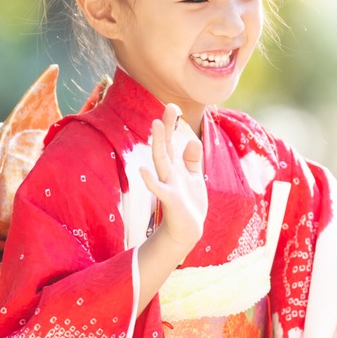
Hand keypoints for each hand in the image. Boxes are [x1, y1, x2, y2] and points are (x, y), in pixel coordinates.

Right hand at [140, 104, 207, 251]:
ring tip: (156, 124)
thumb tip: (191, 140)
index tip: (172, 106)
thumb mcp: (193, 178)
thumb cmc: (188, 204)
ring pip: (162, 161)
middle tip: (168, 106)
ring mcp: (168, 185)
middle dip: (166, 127)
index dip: (172, 126)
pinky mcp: (170, 199)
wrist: (187, 232)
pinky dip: (150, 180)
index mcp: (175, 168)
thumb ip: (191, 160)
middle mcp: (169, 174)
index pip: (172, 143)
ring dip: (159, 143)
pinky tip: (142, 169)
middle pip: (166, 146)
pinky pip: (159, 188)